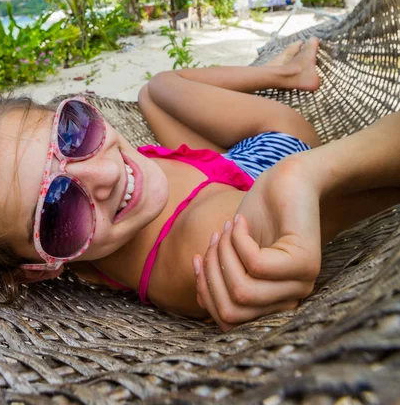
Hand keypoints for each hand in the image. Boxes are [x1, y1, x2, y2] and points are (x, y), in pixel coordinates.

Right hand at [194, 155, 321, 330]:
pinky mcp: (305, 262)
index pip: (228, 321)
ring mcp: (301, 283)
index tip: (198, 258)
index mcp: (271, 302)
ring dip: (224, 254)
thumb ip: (221, 279)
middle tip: (214, 239)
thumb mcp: (231, 251)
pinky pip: (257, 264)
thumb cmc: (258, 215)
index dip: (205, 291)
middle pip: (232, 310)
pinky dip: (238, 240)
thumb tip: (203, 300)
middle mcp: (289, 300)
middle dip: (210, 272)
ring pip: (243, 291)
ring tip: (227, 228)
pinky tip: (240, 221)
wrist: (286, 181)